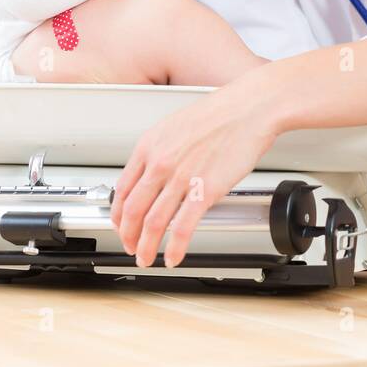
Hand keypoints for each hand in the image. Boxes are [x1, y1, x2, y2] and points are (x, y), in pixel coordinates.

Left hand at [111, 81, 276, 266]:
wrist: (249, 108)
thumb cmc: (220, 113)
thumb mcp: (175, 127)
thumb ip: (160, 151)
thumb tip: (153, 173)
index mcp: (149, 146)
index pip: (122, 189)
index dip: (117, 214)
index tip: (120, 225)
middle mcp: (160, 163)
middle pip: (133, 210)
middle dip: (127, 236)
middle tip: (129, 247)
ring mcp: (181, 178)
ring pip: (153, 223)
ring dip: (146, 247)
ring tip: (146, 258)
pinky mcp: (205, 190)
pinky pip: (182, 227)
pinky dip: (175, 248)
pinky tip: (173, 256)